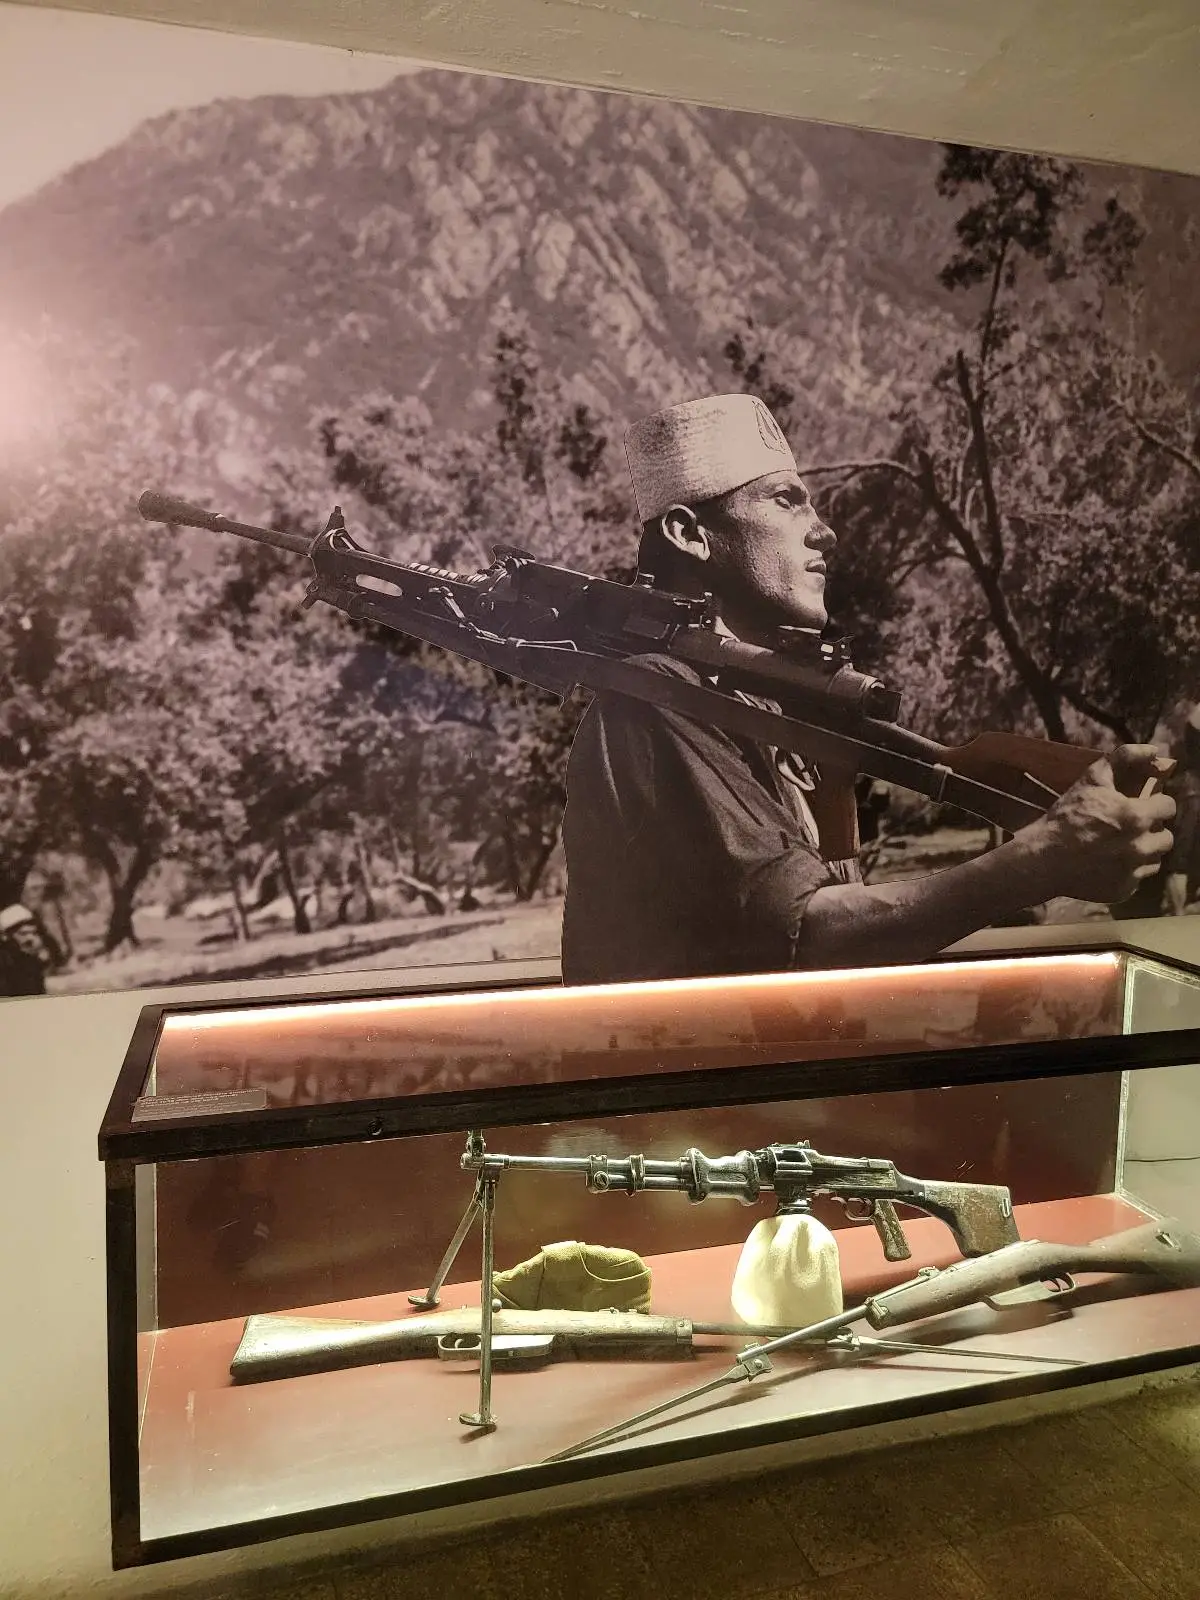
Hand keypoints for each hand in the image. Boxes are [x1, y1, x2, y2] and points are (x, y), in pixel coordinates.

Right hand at [1016, 745, 1176, 904]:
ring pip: (1155, 858)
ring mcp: (1134, 871)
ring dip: (1143, 850)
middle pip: (1166, 836)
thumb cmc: (1067, 816)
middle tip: (1128, 826)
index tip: (1141, 805)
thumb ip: (1125, 758)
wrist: (1043, 859)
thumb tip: (1154, 751)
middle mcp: (1141, 846)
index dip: (1155, 803)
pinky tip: (1107, 862)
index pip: (1168, 806)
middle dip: (1151, 829)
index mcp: (1137, 816)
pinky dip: (1128, 870)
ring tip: (1119, 845)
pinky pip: (1138, 878)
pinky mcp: (1125, 890)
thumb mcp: (1092, 779)